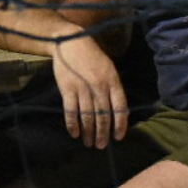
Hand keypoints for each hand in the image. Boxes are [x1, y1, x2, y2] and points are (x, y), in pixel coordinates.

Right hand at [52, 34, 126, 148]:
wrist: (70, 42)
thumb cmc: (92, 56)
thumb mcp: (109, 68)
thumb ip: (113, 88)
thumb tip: (117, 111)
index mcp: (113, 81)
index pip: (120, 107)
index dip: (120, 124)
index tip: (118, 137)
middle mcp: (99, 86)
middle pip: (103, 115)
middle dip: (102, 133)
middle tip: (100, 145)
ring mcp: (83, 88)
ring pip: (88, 116)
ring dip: (88, 132)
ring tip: (88, 143)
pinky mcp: (68, 89)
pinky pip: (71, 111)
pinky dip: (72, 124)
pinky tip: (74, 133)